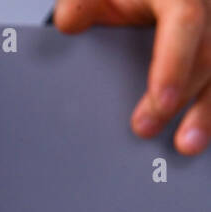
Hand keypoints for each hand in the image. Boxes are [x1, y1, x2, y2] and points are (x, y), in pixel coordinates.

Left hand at [55, 0, 210, 153]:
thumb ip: (82, 5)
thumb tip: (69, 23)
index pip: (185, 23)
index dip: (175, 64)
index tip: (162, 102)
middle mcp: (206, 11)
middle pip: (207, 56)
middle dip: (184, 99)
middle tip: (148, 131)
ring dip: (207, 112)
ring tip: (187, 145)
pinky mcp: (210, 55)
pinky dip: (208, 107)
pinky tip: (198, 134)